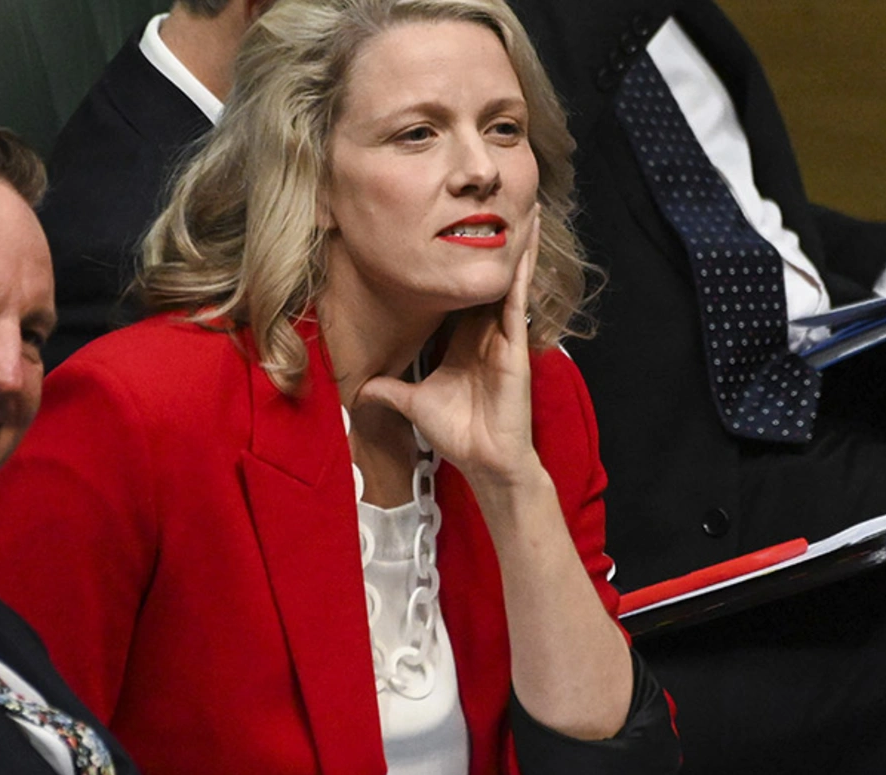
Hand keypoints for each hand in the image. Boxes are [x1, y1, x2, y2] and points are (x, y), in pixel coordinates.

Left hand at [357, 207, 540, 486]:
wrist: (485, 459)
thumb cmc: (458, 433)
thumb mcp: (413, 403)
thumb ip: (390, 391)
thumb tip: (362, 389)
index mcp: (462, 342)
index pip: (457, 295)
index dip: (455, 267)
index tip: (447, 235)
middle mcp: (483, 333)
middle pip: (484, 279)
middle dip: (488, 245)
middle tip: (490, 204)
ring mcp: (501, 337)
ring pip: (506, 282)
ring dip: (512, 247)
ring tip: (518, 208)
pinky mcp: (513, 345)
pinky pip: (516, 301)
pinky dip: (519, 273)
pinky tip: (522, 246)